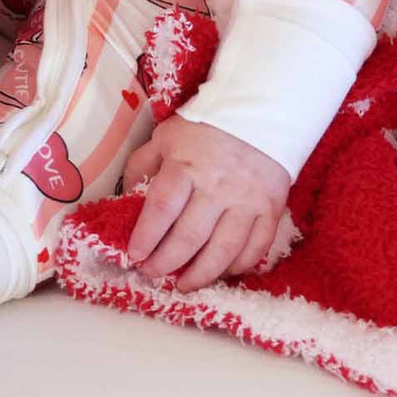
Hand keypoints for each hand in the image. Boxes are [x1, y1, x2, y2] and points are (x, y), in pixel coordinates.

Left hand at [121, 114, 290, 292]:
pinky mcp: (270, 209)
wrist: (262, 112)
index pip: (161, 210)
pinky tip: (222, 272)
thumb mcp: (167, 137)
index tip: (134, 255)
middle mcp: (216, 187)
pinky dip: (238, 267)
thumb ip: (143, 165)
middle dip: (166, 263)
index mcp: (185, 166)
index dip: (145, 237)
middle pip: (189, 238)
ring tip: (184, 285)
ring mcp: (246, 201)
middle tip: (152, 274)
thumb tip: (127, 198)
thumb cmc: (207, 127)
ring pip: (222, 251)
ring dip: (200, 275)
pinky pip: (255, 249)